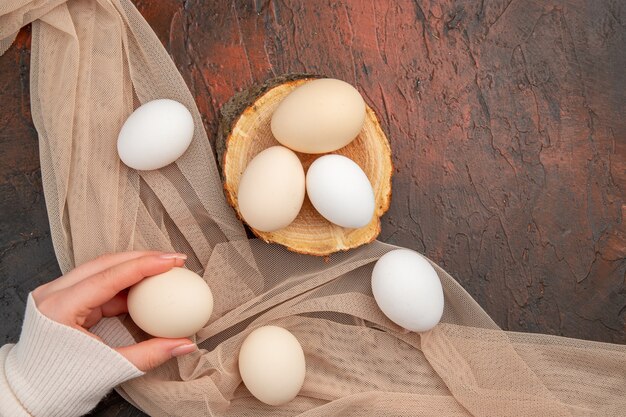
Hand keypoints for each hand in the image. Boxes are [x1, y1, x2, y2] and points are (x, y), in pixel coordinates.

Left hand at [31, 251, 197, 370]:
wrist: (30, 395)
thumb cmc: (61, 385)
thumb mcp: (110, 369)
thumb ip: (150, 354)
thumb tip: (186, 344)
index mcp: (60, 308)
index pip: (109, 276)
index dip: (144, 265)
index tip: (172, 261)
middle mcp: (55, 294)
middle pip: (105, 263)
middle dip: (143, 257)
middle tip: (174, 260)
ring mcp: (57, 295)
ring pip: (102, 269)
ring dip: (134, 267)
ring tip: (164, 268)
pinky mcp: (64, 300)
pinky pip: (99, 284)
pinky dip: (125, 283)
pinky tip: (147, 286)